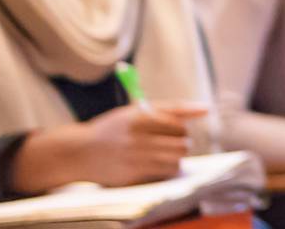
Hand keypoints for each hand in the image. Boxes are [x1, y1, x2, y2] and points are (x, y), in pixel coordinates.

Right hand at [8, 102, 209, 193]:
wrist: (78, 153)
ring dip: (177, 157)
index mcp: (139, 117)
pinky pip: (165, 172)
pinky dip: (168, 169)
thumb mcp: (135, 112)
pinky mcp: (132, 174)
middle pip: (182, 140)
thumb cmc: (113, 129)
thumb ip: (169, 109)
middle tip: (174, 142)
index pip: (178, 119)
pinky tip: (159, 165)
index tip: (188, 123)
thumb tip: (206, 109)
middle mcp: (137, 136)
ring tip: (167, 154)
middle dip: (183, 141)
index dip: (186, 122)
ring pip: (177, 158)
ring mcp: (135, 157)